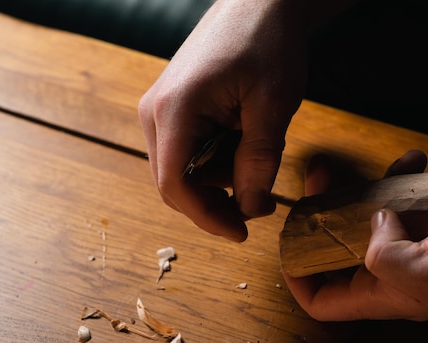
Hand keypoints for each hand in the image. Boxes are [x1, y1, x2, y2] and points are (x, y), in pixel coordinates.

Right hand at [138, 0, 310, 241]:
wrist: (260, 0)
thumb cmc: (267, 41)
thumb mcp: (272, 105)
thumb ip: (258, 161)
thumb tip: (247, 208)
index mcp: (174, 110)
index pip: (174, 186)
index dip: (207, 218)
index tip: (240, 233)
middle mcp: (156, 112)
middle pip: (175, 183)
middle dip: (217, 201)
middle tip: (262, 203)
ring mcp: (162, 109)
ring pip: (184, 170)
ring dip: (222, 178)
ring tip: (261, 151)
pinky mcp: (175, 107)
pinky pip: (190, 150)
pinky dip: (219, 159)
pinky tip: (246, 141)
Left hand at [282, 150, 427, 320]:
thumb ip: (385, 253)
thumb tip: (370, 219)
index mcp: (377, 292)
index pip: (318, 298)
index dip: (296, 274)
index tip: (288, 238)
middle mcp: (387, 273)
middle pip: (337, 245)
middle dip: (326, 208)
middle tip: (324, 175)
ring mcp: (409, 248)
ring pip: (373, 216)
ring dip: (382, 184)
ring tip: (408, 159)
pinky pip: (412, 202)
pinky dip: (422, 182)